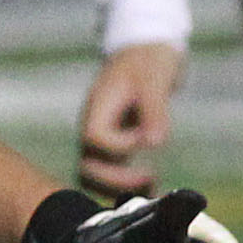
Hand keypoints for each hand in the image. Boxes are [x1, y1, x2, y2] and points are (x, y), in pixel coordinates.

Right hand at [78, 43, 184, 197]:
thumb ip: (154, 111)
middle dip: (116, 181)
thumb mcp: (154, 80)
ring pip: (95, 178)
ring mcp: (102, 140)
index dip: (120, 146)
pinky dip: (128, 188)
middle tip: (151, 178)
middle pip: (87, 168)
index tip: (148, 139)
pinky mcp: (116, 147)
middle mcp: (94, 127)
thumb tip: (154, 143)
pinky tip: (154, 188)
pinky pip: (112, 176)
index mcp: (97, 109)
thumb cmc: (149, 61)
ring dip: (120, 190)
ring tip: (152, 187)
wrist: (147, 51)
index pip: (94, 139)